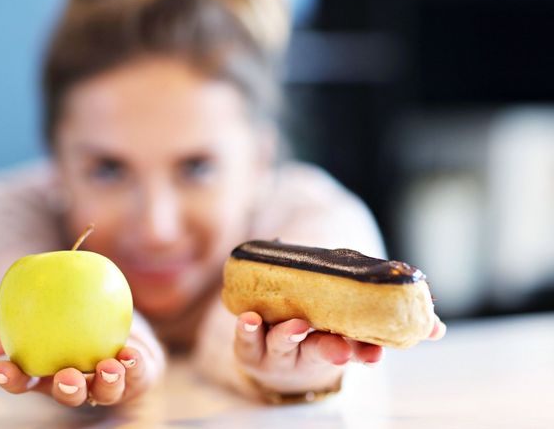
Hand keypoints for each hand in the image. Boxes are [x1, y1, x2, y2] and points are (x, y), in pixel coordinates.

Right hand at [0, 322, 150, 406]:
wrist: (114, 312)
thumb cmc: (67, 314)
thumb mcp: (36, 313)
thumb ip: (6, 327)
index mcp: (46, 372)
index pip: (23, 380)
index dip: (11, 379)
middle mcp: (76, 382)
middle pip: (68, 393)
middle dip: (68, 389)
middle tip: (66, 375)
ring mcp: (107, 383)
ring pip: (105, 390)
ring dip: (107, 382)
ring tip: (108, 366)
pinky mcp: (137, 377)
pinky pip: (137, 374)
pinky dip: (134, 366)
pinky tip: (131, 355)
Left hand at [233, 313, 446, 393]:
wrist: (273, 367)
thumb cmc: (318, 341)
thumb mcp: (352, 338)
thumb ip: (387, 326)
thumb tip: (438, 326)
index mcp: (335, 347)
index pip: (355, 350)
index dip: (366, 351)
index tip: (378, 352)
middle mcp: (305, 352)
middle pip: (320, 350)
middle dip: (333, 349)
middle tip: (342, 348)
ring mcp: (276, 350)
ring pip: (284, 343)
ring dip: (291, 334)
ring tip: (297, 324)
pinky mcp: (249, 346)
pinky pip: (246, 338)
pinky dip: (247, 328)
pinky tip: (248, 317)